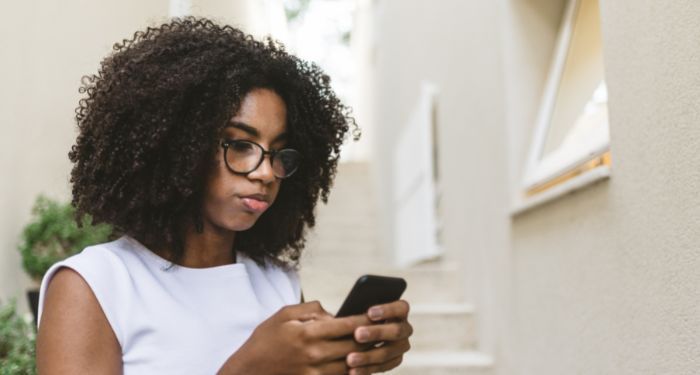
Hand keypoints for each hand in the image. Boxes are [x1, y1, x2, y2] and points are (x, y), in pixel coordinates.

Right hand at [218, 301, 371, 374]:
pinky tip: (361, 365)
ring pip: (351, 364)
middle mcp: (315, 354)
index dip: (365, 319)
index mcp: (308, 332)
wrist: (248, 371)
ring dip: (367, 356)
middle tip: (387, 330)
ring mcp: (315, 372)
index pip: (346, 325)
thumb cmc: (266, 339)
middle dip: (371, 337)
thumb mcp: (284, 315)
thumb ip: (311, 309)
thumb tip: (334, 313)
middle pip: (353, 345)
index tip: (377, 313)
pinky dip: (353, 371)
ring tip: (379, 347)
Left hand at [345, 300, 412, 374]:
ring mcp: (401, 346)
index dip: (387, 310)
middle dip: (376, 333)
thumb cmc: (357, 317)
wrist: (354, 335)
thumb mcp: (359, 311)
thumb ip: (360, 314)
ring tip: (350, 359)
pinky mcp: (394, 361)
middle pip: (396, 331)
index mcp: (399, 311)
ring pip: (387, 352)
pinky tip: (352, 371)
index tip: (369, 313)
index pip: (401, 308)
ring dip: (368, 356)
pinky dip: (366, 369)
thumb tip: (351, 316)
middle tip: (357, 334)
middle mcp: (404, 328)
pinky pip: (382, 367)